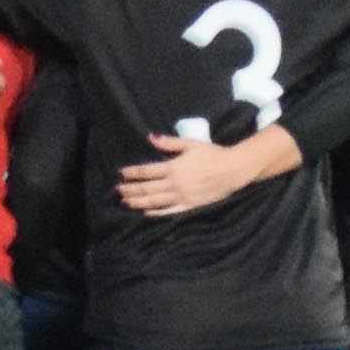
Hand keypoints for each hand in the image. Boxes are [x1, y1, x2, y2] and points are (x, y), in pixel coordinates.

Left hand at [118, 127, 280, 213]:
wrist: (232, 169)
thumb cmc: (212, 154)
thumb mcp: (190, 144)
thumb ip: (169, 143)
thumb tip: (151, 137)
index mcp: (173, 167)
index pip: (147, 171)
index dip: (132, 173)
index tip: (120, 174)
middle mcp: (175, 184)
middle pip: (147, 188)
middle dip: (131, 189)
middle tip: (118, 191)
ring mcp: (182, 196)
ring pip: (155, 201)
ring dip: (139, 202)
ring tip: (127, 202)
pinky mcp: (190, 205)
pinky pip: (170, 211)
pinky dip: (157, 213)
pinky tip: (147, 213)